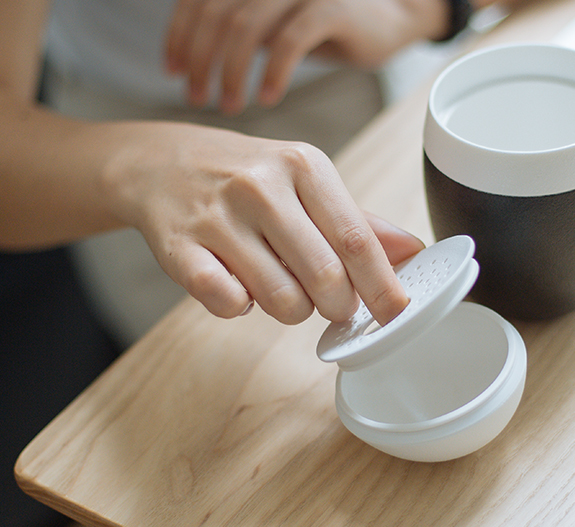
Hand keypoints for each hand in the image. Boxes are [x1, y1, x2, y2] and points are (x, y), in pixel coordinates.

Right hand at [108, 121, 422, 324]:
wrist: (161, 162)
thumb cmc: (246, 176)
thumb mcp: (306, 182)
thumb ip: (358, 221)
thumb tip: (412, 252)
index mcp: (304, 166)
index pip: (356, 240)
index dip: (382, 286)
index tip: (396, 314)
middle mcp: (261, 186)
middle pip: (325, 277)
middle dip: (338, 307)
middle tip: (332, 303)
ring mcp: (217, 217)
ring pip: (281, 299)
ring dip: (292, 310)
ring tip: (280, 285)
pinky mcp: (179, 248)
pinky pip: (228, 304)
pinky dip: (241, 308)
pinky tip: (238, 285)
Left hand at [164, 0, 448, 112]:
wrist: (390, 18)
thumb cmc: (326, 22)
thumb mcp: (273, 20)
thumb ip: (237, 25)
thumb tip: (190, 53)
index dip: (179, 34)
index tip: (173, 71)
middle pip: (217, 12)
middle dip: (200, 59)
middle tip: (196, 98)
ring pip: (247, 27)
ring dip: (231, 72)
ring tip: (229, 105)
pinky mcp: (332, 8)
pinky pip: (290, 43)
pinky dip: (272, 73)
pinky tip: (268, 98)